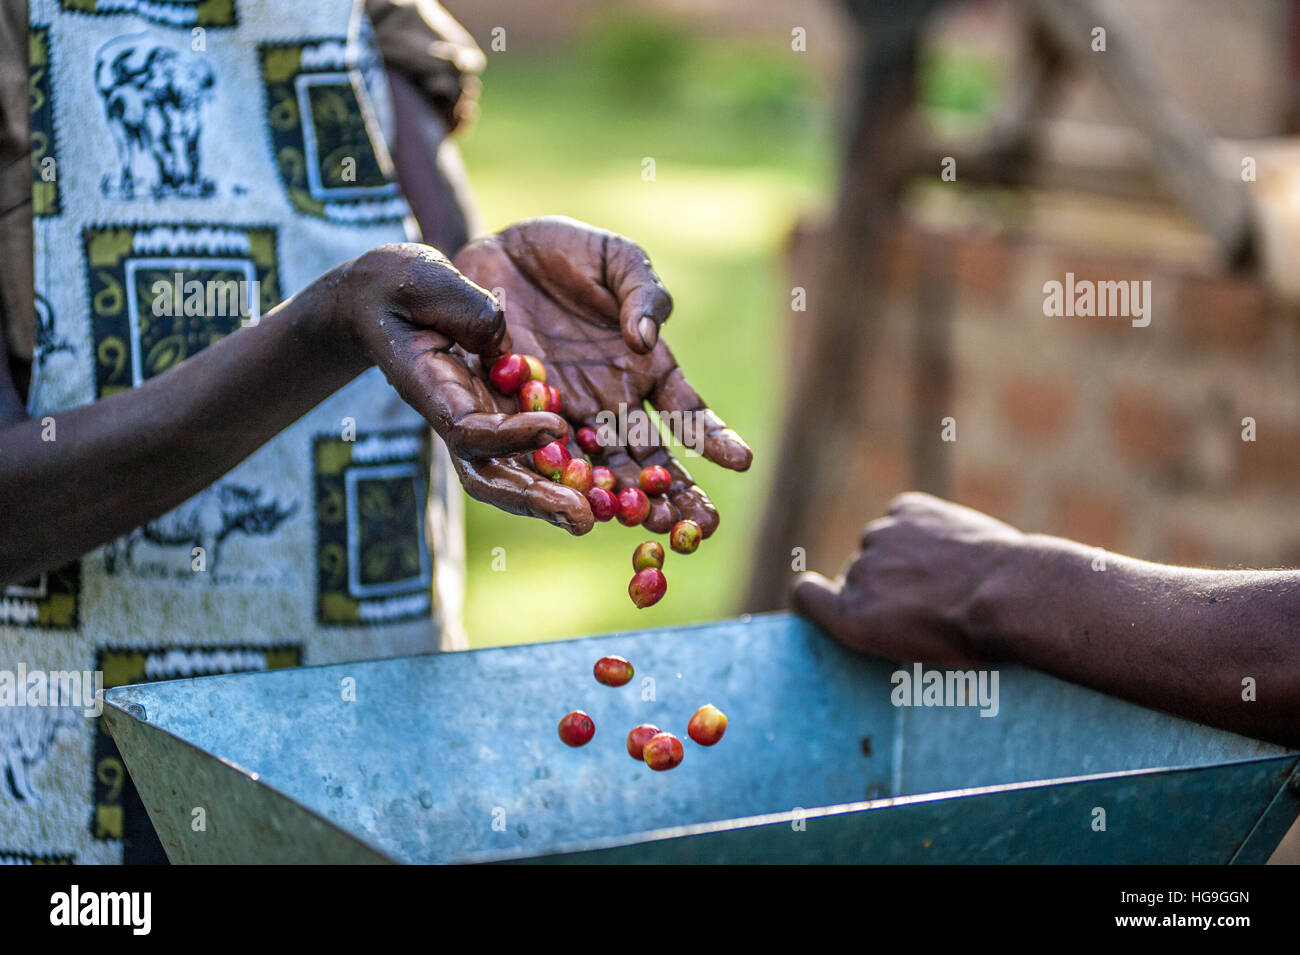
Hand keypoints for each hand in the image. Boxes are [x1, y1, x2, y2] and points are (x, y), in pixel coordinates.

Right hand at [334, 243, 589, 530]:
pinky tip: (609, 481)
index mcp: (432, 390)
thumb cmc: (402, 284)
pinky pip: (540, 449)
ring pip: (519, 473)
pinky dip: (570, 467)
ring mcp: (486, 420)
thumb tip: (502, 348)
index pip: (469, 431)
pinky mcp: (510, 411)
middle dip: (537, 500)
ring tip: (601, 515)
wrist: (394, 295)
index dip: (509, 436)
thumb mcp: (430, 282)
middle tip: (582, 518)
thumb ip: (469, 311)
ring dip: (559, 496)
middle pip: (494, 476)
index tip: (553, 425)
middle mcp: (461, 418)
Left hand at [452, 217, 752, 535]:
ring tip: (653, 528)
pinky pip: (543, 455)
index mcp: (646, 370)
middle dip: (678, 496)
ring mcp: (567, 415)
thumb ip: (642, 291)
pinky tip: (585, 504)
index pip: (688, 415)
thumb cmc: (567, 252)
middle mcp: (611, 404)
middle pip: (652, 461)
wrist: (495, 251)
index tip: (742, 460)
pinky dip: (563, 481)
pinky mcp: (520, 417)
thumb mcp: (615, 259)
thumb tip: (647, 339)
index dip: (714, 438)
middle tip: (702, 527)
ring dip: (628, 503)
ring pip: (605, 471)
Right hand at [792, 493, 1024, 666]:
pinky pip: (905, 515)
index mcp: (853, 619)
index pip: (805, 595)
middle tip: (928, 597)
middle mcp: (858, 574)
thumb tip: (887, 609)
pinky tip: (952, 544)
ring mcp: (882, 537)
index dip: (815, 595)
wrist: (1013, 595)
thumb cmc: (975, 638)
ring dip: (903, 553)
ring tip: (949, 572)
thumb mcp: (918, 655)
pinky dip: (921, 526)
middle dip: (884, 582)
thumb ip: (885, 627)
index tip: (827, 596)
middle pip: (858, 574)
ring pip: (883, 542)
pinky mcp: (909, 509)